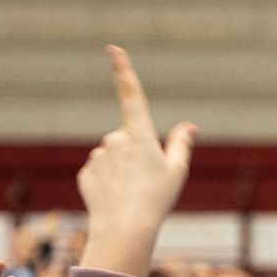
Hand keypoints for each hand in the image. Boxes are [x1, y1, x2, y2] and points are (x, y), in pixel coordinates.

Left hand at [77, 47, 195, 276]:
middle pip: (130, 139)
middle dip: (139, 153)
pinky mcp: (86, 172)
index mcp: (140, 135)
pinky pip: (101, 172)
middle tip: (149, 181)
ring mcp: (98, 156)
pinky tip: (118, 198)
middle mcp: (115, 140)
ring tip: (133, 192)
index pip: (132, 96)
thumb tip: (190, 127)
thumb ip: (182, 144)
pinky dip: (110, 182)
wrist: (125, 227)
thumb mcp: (177, 170)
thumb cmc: (157, 198)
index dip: (124, 70)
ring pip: (114, 156)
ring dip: (124, 169)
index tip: (113, 48)